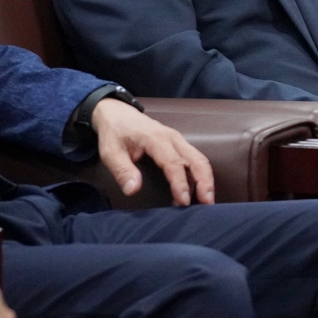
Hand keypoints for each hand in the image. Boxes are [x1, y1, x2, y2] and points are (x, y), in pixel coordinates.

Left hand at [92, 97, 213, 205]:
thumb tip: (133, 191)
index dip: (181, 183)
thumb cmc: (114, 133)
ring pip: (200, 160)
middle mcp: (173, 138)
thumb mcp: (110, 152)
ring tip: (207, 201)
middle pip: (197, 160)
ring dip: (206, 180)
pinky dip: (200, 175)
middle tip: (208, 204)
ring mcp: (179, 140)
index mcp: (156, 138)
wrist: (117, 113)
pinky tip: (196, 191)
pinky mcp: (179, 144)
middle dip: (205, 183)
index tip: (183, 202)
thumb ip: (122, 171)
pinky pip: (195, 159)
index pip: (174, 163)